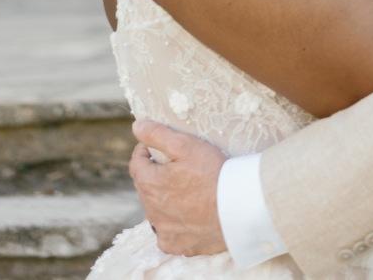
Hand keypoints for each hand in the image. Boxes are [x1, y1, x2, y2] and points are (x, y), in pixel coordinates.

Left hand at [130, 120, 227, 255]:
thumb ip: (157, 134)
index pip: (136, 164)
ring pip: (156, 212)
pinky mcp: (179, 245)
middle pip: (146, 188)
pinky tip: (190, 215)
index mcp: (149, 185)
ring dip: (164, 200)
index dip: (146, 151)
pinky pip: (169, 233)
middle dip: (156, 175)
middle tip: (178, 167)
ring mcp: (165, 231)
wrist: (237, 208)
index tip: (158, 147)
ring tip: (187, 190)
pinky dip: (175, 224)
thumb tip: (136, 127)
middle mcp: (151, 212)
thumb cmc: (212, 173)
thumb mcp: (185, 144)